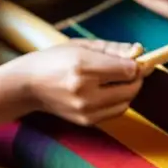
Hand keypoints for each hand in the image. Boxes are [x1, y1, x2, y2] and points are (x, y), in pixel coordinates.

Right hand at [15, 39, 146, 125]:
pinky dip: (119, 102)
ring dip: (128, 91)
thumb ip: (113, 48)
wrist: (28, 86)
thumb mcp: (82, 46)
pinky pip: (115, 112)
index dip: (136, 64)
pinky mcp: (85, 121)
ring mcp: (85, 110)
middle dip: (136, 77)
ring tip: (116, 79)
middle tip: (129, 68)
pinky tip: (108, 91)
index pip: (128, 70)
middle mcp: (85, 91)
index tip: (134, 58)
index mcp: (83, 67)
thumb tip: (140, 50)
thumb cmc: (55, 60)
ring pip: (126, 102)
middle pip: (131, 88)